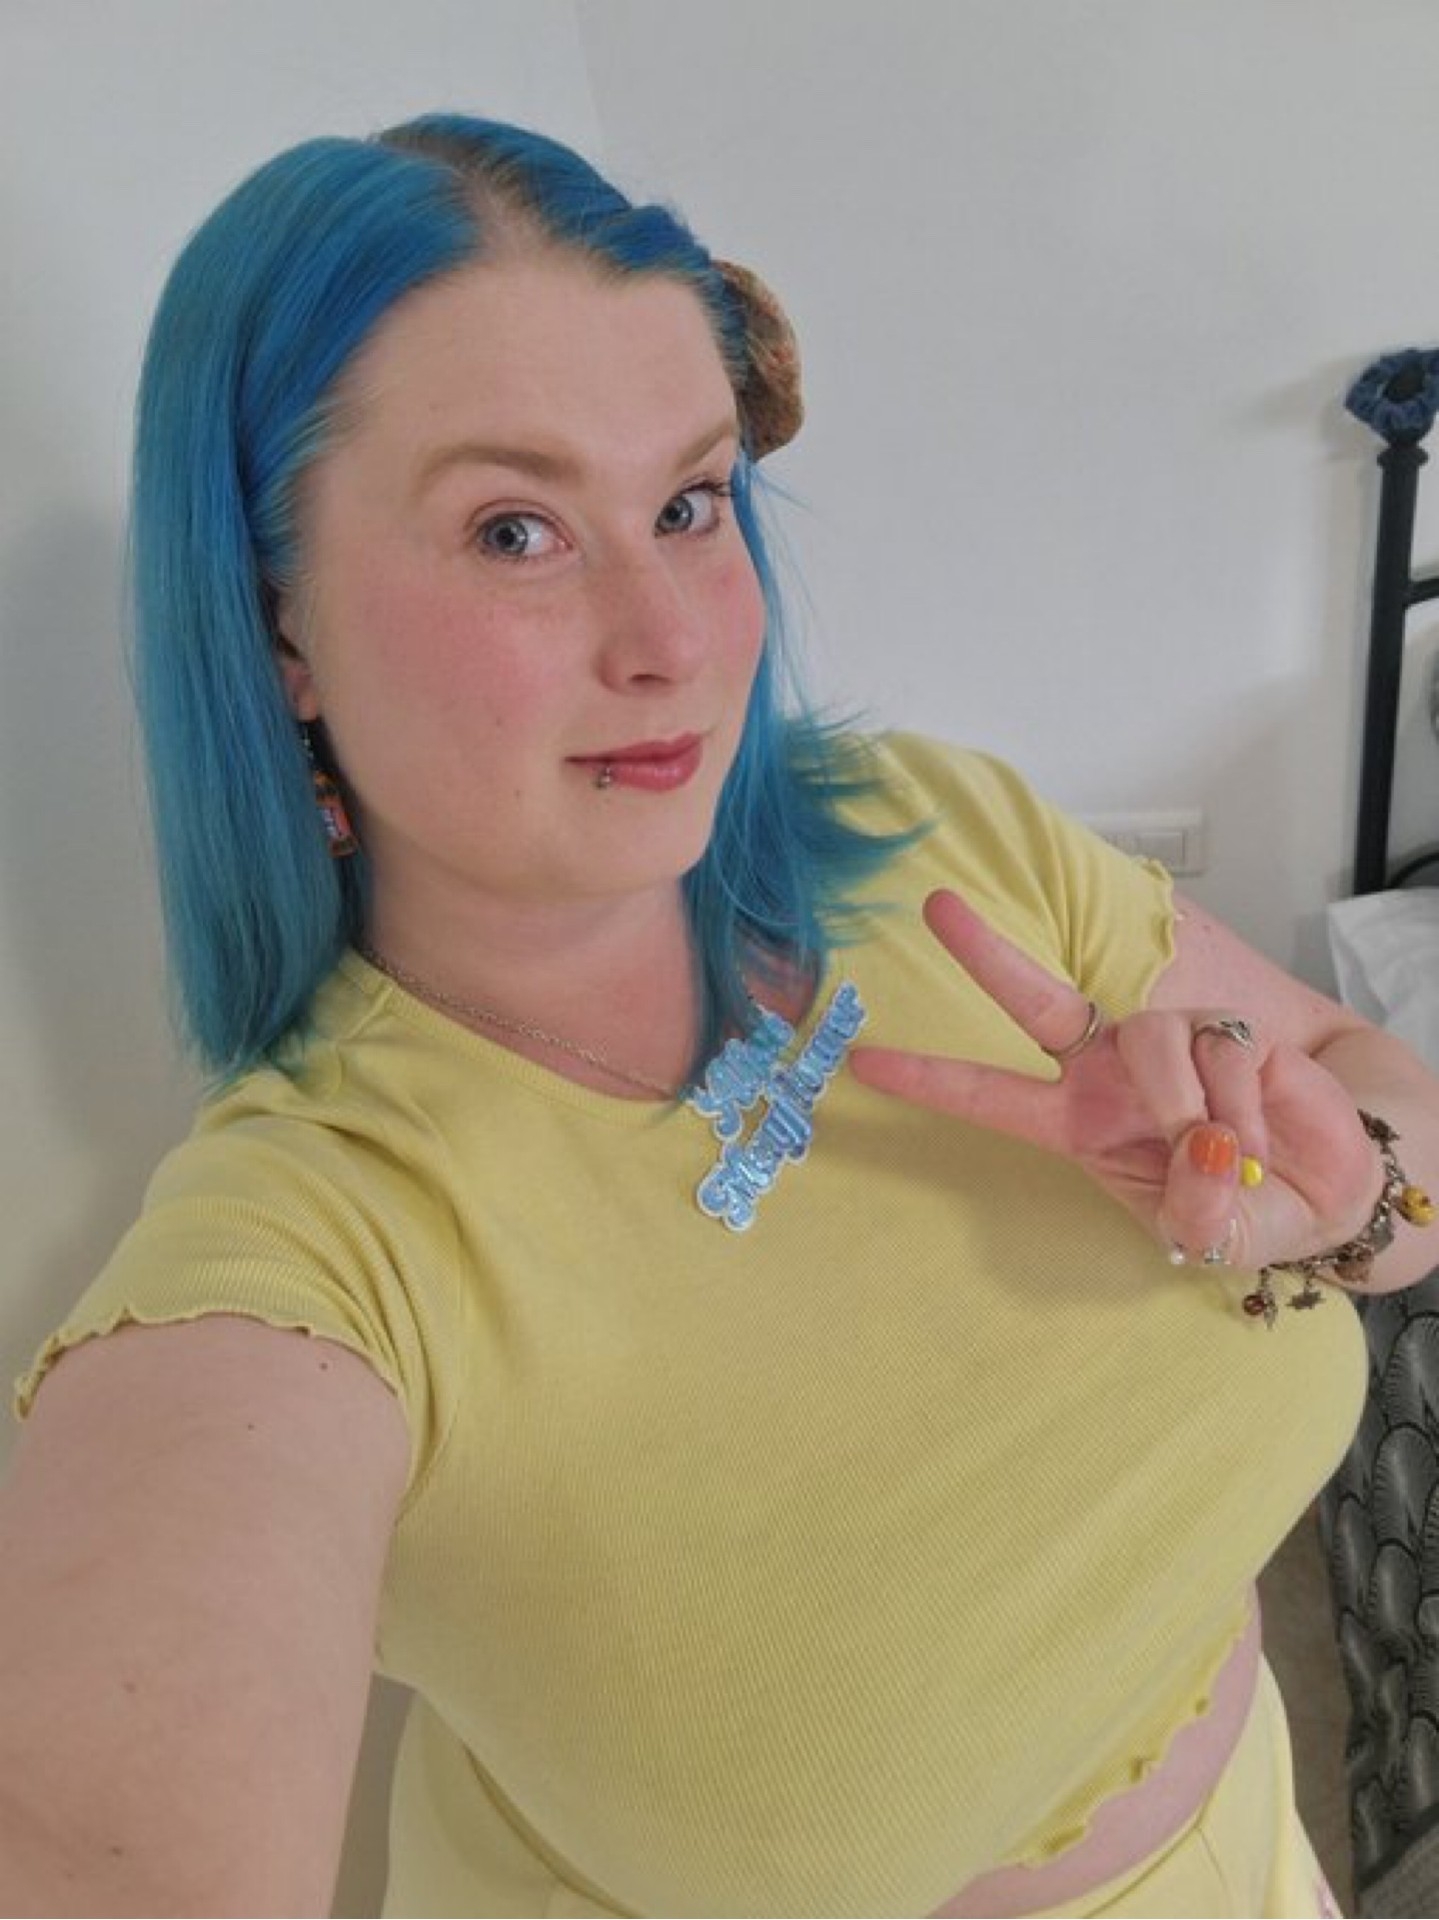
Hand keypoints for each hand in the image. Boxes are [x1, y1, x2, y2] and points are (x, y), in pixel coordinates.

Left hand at [849, 889, 1378, 1271]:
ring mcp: (1167, 1041)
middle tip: (935, 908)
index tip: (863, 1063)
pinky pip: (1220, 1052)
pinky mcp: (1226, 1026)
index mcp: (1076, 1122)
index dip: (929, 1078)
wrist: (1327, 1189)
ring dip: (1186, 1106)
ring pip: (1148, 1041)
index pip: (990, 1095)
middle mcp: (1110, 1070)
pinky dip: (1243, 1107)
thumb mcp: (1207, 1233)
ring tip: (1225, 1151)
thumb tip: (1200, 1145)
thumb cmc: (1243, 1207)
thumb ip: (1195, 1205)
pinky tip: (1260, 1133)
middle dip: (986, 953)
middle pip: (1036, 999)